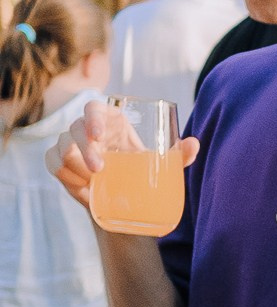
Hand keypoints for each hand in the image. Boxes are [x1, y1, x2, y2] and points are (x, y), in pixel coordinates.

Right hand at [44, 99, 197, 210]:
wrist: (126, 198)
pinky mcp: (59, 162)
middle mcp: (87, 130)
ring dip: (77, 167)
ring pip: (62, 149)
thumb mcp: (163, 164)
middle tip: (100, 170)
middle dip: (85, 149)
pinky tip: (84, 189)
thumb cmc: (144, 170)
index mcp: (110, 121)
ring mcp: (71, 145)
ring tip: (95, 182)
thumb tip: (194, 144)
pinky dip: (67, 178)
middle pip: (74, 128)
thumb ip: (179, 156)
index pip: (93, 108)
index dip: (92, 117)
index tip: (98, 135)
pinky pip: (53, 164)